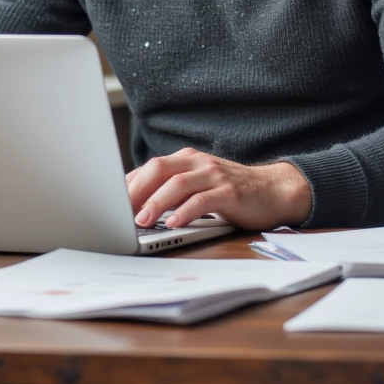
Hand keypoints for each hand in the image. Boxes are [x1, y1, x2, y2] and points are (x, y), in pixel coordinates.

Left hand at [127, 147, 312, 231]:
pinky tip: (174, 223)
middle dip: (136, 191)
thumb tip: (136, 208)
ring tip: (142, 221)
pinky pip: (203, 200)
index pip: (149, 168)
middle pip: (159, 170)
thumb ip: (172, 191)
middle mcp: (197, 163)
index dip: (128, 185)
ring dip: (156, 203)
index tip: (110, 203)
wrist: (273, 190)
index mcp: (185, 160)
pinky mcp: (229, 192)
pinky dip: (185, 211)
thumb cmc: (230, 192)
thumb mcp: (197, 186)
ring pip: (177, 184)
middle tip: (118, 212)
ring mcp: (214, 175)